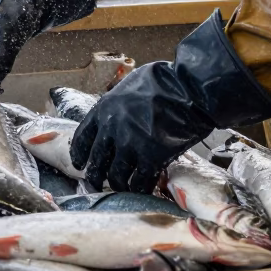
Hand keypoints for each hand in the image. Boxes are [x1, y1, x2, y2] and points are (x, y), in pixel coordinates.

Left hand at [70, 10, 270, 191]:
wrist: (190, 88)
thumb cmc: (165, 81)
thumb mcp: (131, 85)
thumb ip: (119, 103)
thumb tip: (117, 114)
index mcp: (105, 109)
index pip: (82, 138)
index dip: (79, 154)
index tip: (80, 163)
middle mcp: (113, 129)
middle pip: (97, 162)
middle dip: (95, 177)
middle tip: (98, 184)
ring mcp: (131, 144)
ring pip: (116, 177)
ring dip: (119, 185)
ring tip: (123, 188)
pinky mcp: (152, 158)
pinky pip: (140, 182)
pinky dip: (140, 189)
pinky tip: (143, 189)